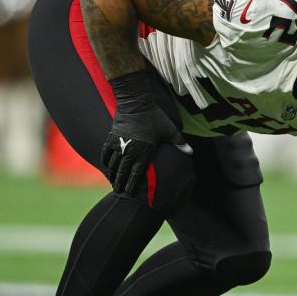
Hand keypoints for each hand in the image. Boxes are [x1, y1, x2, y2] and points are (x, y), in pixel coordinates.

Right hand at [101, 72, 190, 195]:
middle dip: (120, 183)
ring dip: (112, 174)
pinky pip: (106, 153)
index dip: (133, 184)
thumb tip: (191, 152)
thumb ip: (179, 143)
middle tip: (119, 192)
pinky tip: (106, 166)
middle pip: (123, 171)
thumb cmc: (154, 117)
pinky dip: (105, 161)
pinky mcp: (111, 137)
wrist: (135, 103)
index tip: (130, 192)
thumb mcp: (168, 130)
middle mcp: (130, 150)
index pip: (137, 173)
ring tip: (112, 182)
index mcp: (144, 151)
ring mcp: (119, 144)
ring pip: (113, 164)